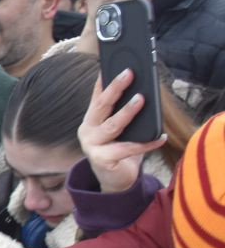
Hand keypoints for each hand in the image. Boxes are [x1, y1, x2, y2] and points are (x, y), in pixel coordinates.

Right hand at [79, 72, 167, 192]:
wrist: (115, 182)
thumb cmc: (120, 151)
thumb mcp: (119, 130)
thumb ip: (122, 114)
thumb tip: (143, 93)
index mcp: (90, 121)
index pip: (96, 97)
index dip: (102, 81)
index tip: (109, 65)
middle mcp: (87, 131)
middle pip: (101, 106)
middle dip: (115, 88)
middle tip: (129, 73)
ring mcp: (92, 146)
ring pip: (112, 126)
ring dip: (127, 112)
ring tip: (141, 99)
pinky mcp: (102, 160)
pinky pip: (127, 148)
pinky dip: (146, 143)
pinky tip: (160, 137)